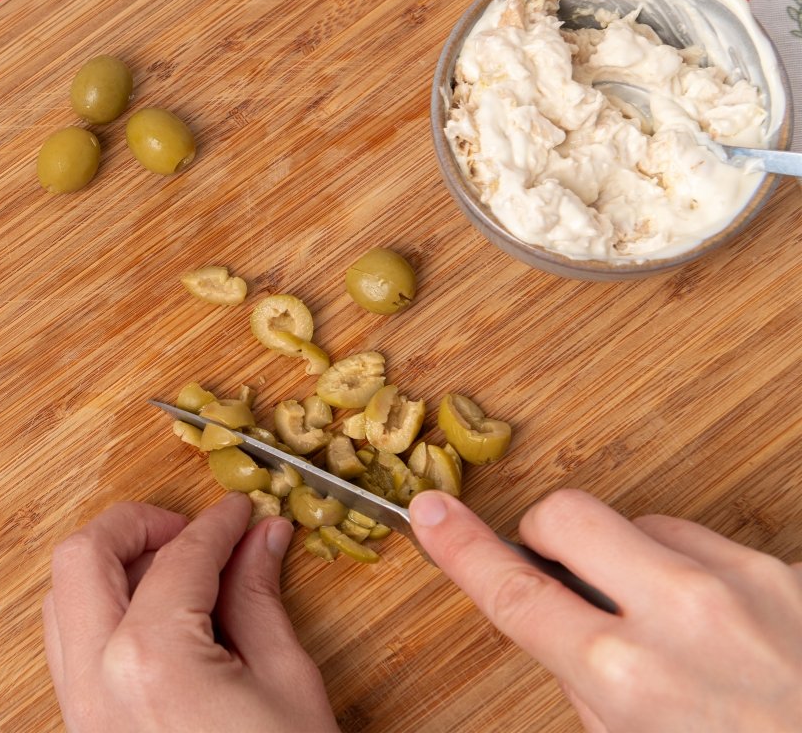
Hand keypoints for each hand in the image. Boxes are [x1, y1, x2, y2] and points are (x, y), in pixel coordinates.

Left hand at [43, 492, 338, 732]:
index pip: (179, 558)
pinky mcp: (82, 730)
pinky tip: (155, 614)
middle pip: (81, 557)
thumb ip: (259, 597)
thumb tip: (261, 538)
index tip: (241, 513)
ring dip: (110, 566)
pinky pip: (69, 646)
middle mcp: (95, 679)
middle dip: (135, 525)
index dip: (217, 525)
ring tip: (174, 570)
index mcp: (150, 660)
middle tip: (189, 529)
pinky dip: (101, 610)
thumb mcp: (286, 683)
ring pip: (61, 599)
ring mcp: (79, 710)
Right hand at [409, 488, 801, 731]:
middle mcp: (679, 616)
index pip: (513, 591)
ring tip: (668, 624)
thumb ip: (590, 684)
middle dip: (548, 534)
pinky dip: (691, 572)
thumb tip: (565, 622)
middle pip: (567, 514)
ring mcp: (738, 583)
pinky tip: (720, 626)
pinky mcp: (783, 570)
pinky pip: (704, 541)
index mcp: (625, 680)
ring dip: (632, 560)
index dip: (461, 548)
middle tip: (561, 570)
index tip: (432, 514)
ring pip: (640, 524)